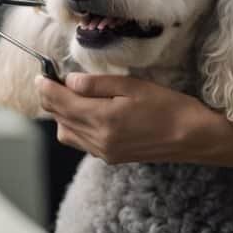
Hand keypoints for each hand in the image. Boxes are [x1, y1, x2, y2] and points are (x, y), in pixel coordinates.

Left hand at [35, 73, 214, 164]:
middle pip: (59, 118)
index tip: (41, 75)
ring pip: (66, 133)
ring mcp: (103, 152)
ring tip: (67, 95)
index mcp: (103, 119)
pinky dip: (73, 127)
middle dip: (50, 98)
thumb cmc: (167, 106)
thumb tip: (69, 80)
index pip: (60, 102)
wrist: (192, 137)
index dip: (46, 87)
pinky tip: (84, 113)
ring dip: (60, 114)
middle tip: (50, 81)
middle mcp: (98, 140)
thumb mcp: (132, 85)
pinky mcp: (110, 157)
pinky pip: (80, 142)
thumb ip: (96, 84)